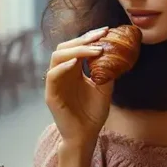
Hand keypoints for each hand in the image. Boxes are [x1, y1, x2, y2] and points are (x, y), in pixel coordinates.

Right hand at [44, 27, 112, 147]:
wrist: (85, 135)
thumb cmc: (93, 113)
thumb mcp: (104, 88)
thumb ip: (106, 71)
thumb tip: (115, 53)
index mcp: (73, 70)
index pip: (77, 47)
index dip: (90, 37)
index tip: (106, 31)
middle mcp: (62, 73)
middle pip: (66, 47)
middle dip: (83, 39)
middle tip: (101, 35)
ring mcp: (55, 83)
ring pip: (57, 57)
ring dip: (76, 50)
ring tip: (95, 49)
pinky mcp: (50, 94)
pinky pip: (52, 75)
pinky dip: (63, 66)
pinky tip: (76, 63)